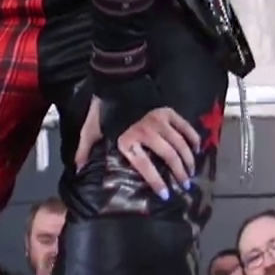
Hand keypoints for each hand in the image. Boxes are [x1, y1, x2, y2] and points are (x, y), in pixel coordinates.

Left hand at [75, 95, 198, 196]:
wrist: (116, 79)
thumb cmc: (103, 108)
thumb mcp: (91, 129)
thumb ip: (85, 150)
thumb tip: (78, 169)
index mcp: (128, 140)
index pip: (145, 165)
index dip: (156, 182)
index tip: (165, 194)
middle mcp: (147, 132)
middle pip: (169, 156)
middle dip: (179, 173)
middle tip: (185, 185)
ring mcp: (159, 120)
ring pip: (180, 143)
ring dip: (188, 159)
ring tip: (191, 172)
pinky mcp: (167, 110)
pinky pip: (184, 127)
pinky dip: (193, 138)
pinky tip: (196, 149)